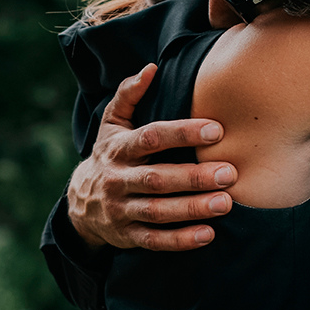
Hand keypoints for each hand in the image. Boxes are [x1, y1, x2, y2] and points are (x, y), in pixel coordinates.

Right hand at [67, 64, 238, 250]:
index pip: (151, 138)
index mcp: (118, 149)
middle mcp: (118, 180)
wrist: (80, 203)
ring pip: (157, 211)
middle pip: (156, 179)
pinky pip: (154, 240)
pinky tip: (208, 234)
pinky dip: (180, 240)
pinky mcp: (127, 236)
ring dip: (192, 209)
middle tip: (229, 173)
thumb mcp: (111, 124)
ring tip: (225, 203)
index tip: (216, 129)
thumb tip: (151, 68)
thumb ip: (128, 94)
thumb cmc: (110, 155)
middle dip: (193, 177)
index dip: (182, 133)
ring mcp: (121, 210)